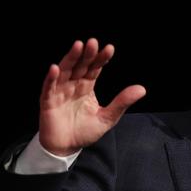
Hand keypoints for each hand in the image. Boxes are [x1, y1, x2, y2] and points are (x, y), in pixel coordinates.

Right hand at [38, 38, 145, 155]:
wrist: (66, 148)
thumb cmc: (85, 132)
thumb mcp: (108, 117)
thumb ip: (122, 102)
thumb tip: (142, 89)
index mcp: (87, 87)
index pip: (95, 69)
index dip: (101, 59)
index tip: (109, 48)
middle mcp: (73, 85)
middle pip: (80, 66)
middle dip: (87, 54)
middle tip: (93, 42)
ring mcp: (60, 92)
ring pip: (65, 71)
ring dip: (71, 58)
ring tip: (78, 46)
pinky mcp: (48, 101)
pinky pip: (48, 88)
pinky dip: (51, 78)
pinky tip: (56, 68)